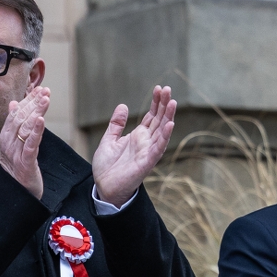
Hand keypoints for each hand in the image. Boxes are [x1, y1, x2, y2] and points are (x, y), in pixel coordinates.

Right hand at [0, 85, 49, 199]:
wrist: (15, 193)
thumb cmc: (18, 168)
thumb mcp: (15, 144)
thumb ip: (15, 124)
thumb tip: (14, 104)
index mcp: (6, 137)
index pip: (16, 114)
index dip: (28, 100)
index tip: (40, 89)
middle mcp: (9, 142)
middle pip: (21, 118)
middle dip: (34, 103)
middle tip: (46, 91)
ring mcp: (16, 152)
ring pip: (25, 128)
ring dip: (36, 112)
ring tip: (45, 100)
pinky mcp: (25, 162)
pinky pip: (30, 144)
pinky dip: (36, 131)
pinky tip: (41, 120)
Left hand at [92, 87, 176, 206]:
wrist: (104, 187)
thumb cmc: (107, 167)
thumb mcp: (108, 140)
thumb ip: (116, 124)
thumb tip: (123, 106)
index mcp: (138, 136)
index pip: (151, 116)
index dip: (156, 102)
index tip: (159, 88)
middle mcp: (146, 142)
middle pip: (158, 120)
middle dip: (163, 105)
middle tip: (167, 89)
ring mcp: (148, 151)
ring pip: (161, 131)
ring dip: (168, 117)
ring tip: (172, 102)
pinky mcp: (147, 162)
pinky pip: (158, 148)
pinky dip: (164, 136)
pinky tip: (170, 124)